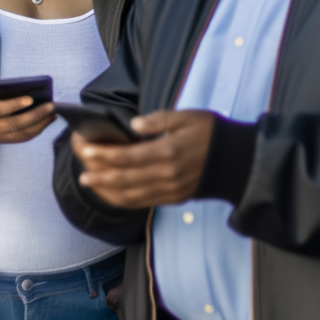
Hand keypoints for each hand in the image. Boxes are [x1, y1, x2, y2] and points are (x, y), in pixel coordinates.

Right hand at [0, 77, 56, 162]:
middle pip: (14, 124)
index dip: (14, 105)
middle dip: (36, 115)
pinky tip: (45, 122)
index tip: (30, 98)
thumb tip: (24, 86)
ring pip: (20, 134)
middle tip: (51, 106)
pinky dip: (35, 131)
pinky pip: (20, 138)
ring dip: (39, 125)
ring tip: (52, 114)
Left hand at [70, 109, 215, 208]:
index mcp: (169, 152)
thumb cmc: (212, 133)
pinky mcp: (174, 198)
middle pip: (126, 179)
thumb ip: (158, 120)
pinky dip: (125, 199)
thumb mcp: (187, 117)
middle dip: (101, 177)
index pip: (129, 156)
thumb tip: (132, 126)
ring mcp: (171, 190)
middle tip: (82, 174)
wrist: (237, 161)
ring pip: (132, 195)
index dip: (105, 155)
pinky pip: (144, 202)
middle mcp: (168, 175)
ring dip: (109, 191)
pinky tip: (112, 193)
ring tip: (92, 184)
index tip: (87, 150)